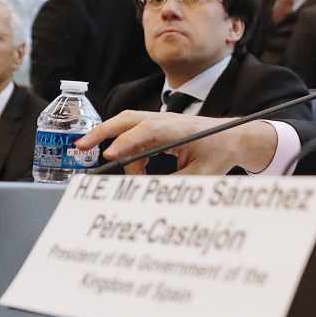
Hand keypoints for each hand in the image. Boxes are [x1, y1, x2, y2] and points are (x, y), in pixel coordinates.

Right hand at [79, 111, 277, 174]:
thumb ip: (175, 186)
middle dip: (102, 131)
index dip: (125, 144)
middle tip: (81, 147)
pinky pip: (135, 134)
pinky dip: (128, 148)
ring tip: (103, 159)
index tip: (109, 155)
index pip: (144, 132)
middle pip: (126, 119)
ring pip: (128, 125)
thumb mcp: (202, 175)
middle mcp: (165, 120)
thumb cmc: (220, 153)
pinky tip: (133, 167)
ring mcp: (161, 121)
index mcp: (176, 128)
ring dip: (114, 141)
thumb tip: (149, 197)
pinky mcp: (159, 127)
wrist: (235, 136)